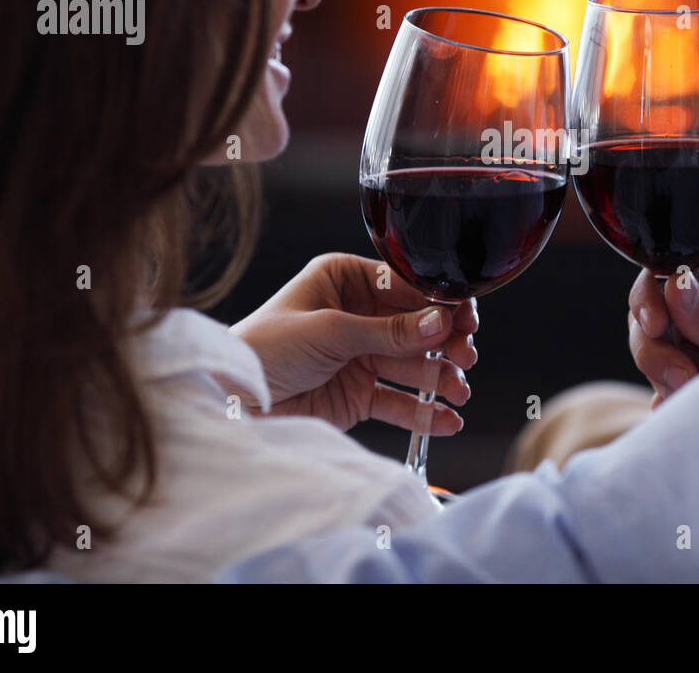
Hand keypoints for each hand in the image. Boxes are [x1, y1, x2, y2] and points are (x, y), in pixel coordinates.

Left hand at [225, 253, 478, 432]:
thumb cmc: (264, 349)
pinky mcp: (358, 395)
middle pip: (416, 326)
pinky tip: (447, 418)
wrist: (232, 402)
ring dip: (440, 379)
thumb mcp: (330, 331)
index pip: (403, 287)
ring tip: (459, 393)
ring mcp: (359, 356)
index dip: (437, 303)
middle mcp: (355, 315)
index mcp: (343, 280)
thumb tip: (440, 321)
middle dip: (444, 343)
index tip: (464, 317)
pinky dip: (424, 411)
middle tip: (465, 355)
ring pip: (412, 366)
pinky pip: (399, 401)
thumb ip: (389, 330)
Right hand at [627, 255, 698, 406]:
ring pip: (651, 343)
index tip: (656, 325)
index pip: (682, 266)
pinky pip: (660, 377)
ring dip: (661, 371)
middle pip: (656, 304)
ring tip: (690, 392)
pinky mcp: (696, 372)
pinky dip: (665, 394)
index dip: (657, 292)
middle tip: (679, 375)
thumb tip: (674, 283)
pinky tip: (683, 405)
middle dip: (656, 343)